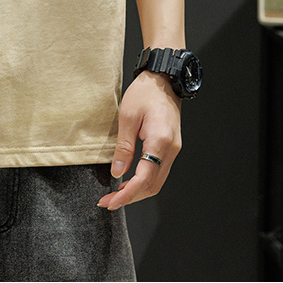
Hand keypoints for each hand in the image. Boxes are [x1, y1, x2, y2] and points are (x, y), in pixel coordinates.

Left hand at [97, 70, 181, 210]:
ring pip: (157, 182)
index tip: (111, 202)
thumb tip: (117, 172)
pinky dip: (144, 181)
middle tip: (108, 202)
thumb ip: (124, 147)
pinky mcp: (171, 148)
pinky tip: (129, 182)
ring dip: (137, 191)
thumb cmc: (145, 93)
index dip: (127, 194)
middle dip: (130, 197)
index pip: (144, 178)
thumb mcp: (128, 116)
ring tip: (116, 195)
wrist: (163, 80)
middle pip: (152, 186)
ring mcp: (173, 150)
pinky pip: (158, 172)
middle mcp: (171, 150)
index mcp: (160, 142)